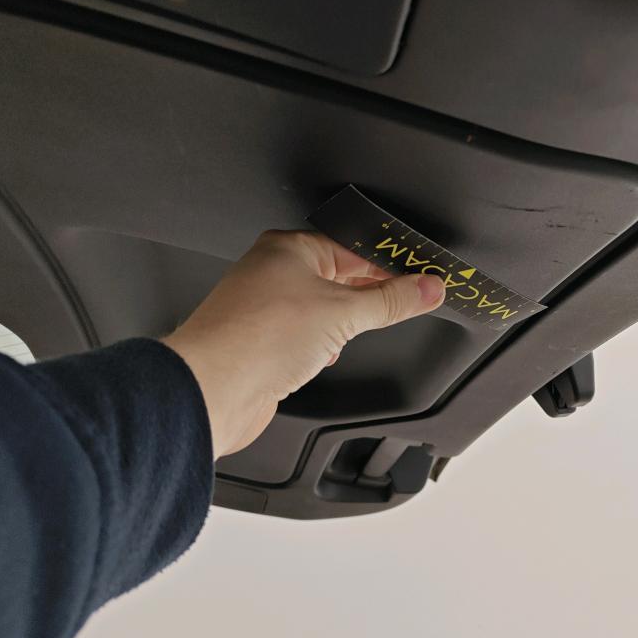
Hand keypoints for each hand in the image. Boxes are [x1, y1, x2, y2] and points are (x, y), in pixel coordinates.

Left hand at [162, 230, 445, 458]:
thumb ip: (390, 301)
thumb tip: (427, 288)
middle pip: (339, 278)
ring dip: (341, 326)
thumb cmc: (256, 338)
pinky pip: (305, 337)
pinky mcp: (263, 343)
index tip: (420, 279)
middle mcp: (274, 272)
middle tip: (402, 306)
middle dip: (367, 297)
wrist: (211, 389)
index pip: (354, 248)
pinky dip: (320, 347)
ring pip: (323, 310)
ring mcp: (266, 309)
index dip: (389, 263)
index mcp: (289, 248)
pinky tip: (322, 357)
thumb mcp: (343, 313)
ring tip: (349, 335)